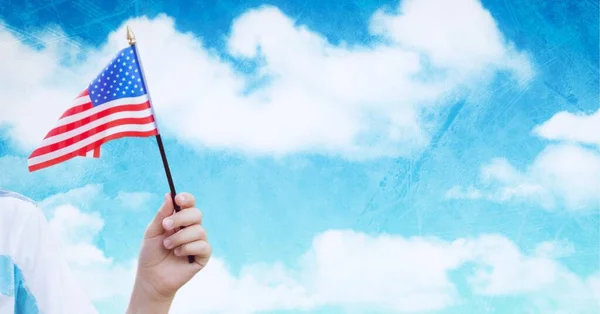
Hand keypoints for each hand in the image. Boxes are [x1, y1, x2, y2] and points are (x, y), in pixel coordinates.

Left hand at [126, 192, 211, 313]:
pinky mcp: (203, 256)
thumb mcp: (152, 232)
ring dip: (180, 237)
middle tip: (166, 225)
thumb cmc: (151, 254)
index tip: (178, 199)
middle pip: (196, 214)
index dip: (187, 199)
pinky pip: (203, 246)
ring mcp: (198, 242)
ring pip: (199, 230)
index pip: (189, 204)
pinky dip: (188, 248)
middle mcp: (191, 229)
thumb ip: (161, 215)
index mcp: (180, 220)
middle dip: (181, 218)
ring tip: (168, 246)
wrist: (151, 278)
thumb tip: (169, 195)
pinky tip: (178, 253)